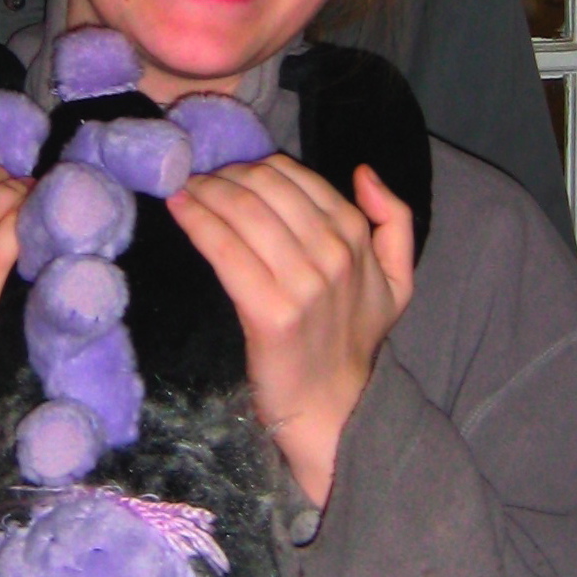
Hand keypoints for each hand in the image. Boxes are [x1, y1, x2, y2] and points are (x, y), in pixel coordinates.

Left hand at [168, 157, 412, 506]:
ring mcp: (301, 283)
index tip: (227, 171)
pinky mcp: (268, 311)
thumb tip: (364, 173)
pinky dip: (197, 221)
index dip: (254, 166)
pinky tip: (179, 208)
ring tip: (184, 187)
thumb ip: (395, 221)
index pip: (294, 177)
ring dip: (205, 191)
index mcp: (356, 236)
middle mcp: (332, 253)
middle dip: (225, 174)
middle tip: (199, 177)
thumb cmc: (356, 340)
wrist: (336, 410)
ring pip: (242, 212)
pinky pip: (224, 249)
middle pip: (264, 188)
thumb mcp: (397, 280)